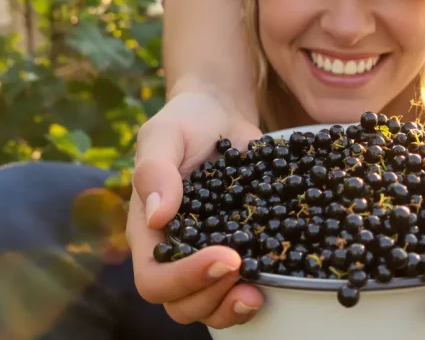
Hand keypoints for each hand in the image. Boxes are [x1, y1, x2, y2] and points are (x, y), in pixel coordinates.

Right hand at [126, 91, 264, 326]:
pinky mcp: (240, 249)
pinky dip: (257, 292)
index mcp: (148, 233)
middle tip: (244, 269)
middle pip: (181, 305)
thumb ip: (154, 171)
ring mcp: (206, 256)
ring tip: (258, 292)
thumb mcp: (164, 136)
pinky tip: (276, 279)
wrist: (221, 115)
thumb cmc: (185, 123)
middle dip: (212, 298)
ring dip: (232, 308)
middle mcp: (176, 253)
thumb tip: (157, 216)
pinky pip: (239, 288)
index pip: (153, 279)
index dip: (185, 279)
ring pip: (210, 307)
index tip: (224, 257)